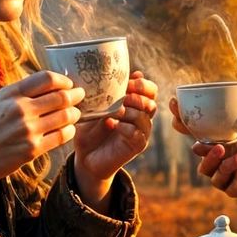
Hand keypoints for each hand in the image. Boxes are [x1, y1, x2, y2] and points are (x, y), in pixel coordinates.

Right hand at [0, 70, 81, 192]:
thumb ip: (14, 94)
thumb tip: (38, 86)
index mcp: (10, 94)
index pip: (46, 79)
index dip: (63, 79)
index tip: (67, 83)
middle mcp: (21, 110)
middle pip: (61, 96)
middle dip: (76, 95)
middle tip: (80, 95)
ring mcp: (28, 130)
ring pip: (65, 116)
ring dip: (75, 113)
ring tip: (75, 113)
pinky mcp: (32, 149)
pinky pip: (61, 137)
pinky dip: (69, 131)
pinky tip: (68, 129)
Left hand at [73, 72, 159, 194]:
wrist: (86, 157)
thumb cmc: (91, 130)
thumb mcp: (96, 109)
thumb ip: (110, 95)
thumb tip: (120, 79)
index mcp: (135, 105)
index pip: (150, 91)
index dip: (143, 85)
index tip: (129, 83)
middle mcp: (141, 118)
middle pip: (151, 103)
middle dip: (136, 97)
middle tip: (122, 98)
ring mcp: (140, 133)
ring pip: (143, 117)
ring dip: (127, 112)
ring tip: (113, 112)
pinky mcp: (136, 146)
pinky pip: (136, 133)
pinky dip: (124, 127)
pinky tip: (111, 124)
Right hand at [170, 93, 236, 210]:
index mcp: (234, 130)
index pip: (205, 123)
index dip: (187, 116)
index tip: (175, 106)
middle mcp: (229, 149)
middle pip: (199, 147)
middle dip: (196, 145)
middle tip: (204, 144)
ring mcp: (232, 168)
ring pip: (207, 169)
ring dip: (218, 163)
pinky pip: (225, 185)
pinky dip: (232, 178)